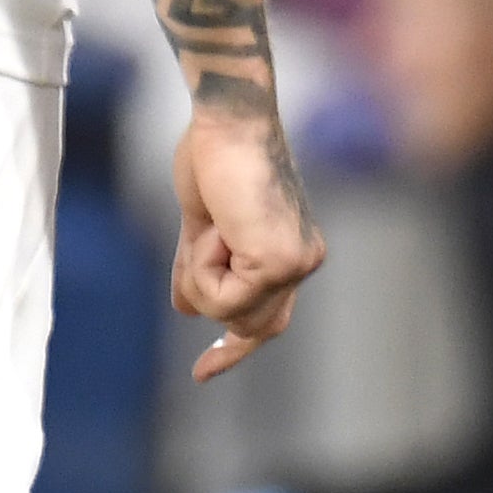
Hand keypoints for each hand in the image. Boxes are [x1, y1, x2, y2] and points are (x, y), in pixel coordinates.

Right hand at [171, 100, 323, 381]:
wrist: (229, 119)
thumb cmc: (217, 155)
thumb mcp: (205, 224)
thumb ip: (204, 268)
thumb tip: (188, 310)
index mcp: (294, 249)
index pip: (269, 318)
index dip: (233, 349)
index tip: (200, 373)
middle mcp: (304, 260)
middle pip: (248, 324)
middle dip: (207, 293)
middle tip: (203, 237)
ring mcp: (296, 264)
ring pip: (228, 313)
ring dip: (200, 273)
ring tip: (212, 222)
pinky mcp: (278, 263)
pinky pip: (222, 299)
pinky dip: (202, 267)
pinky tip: (216, 226)